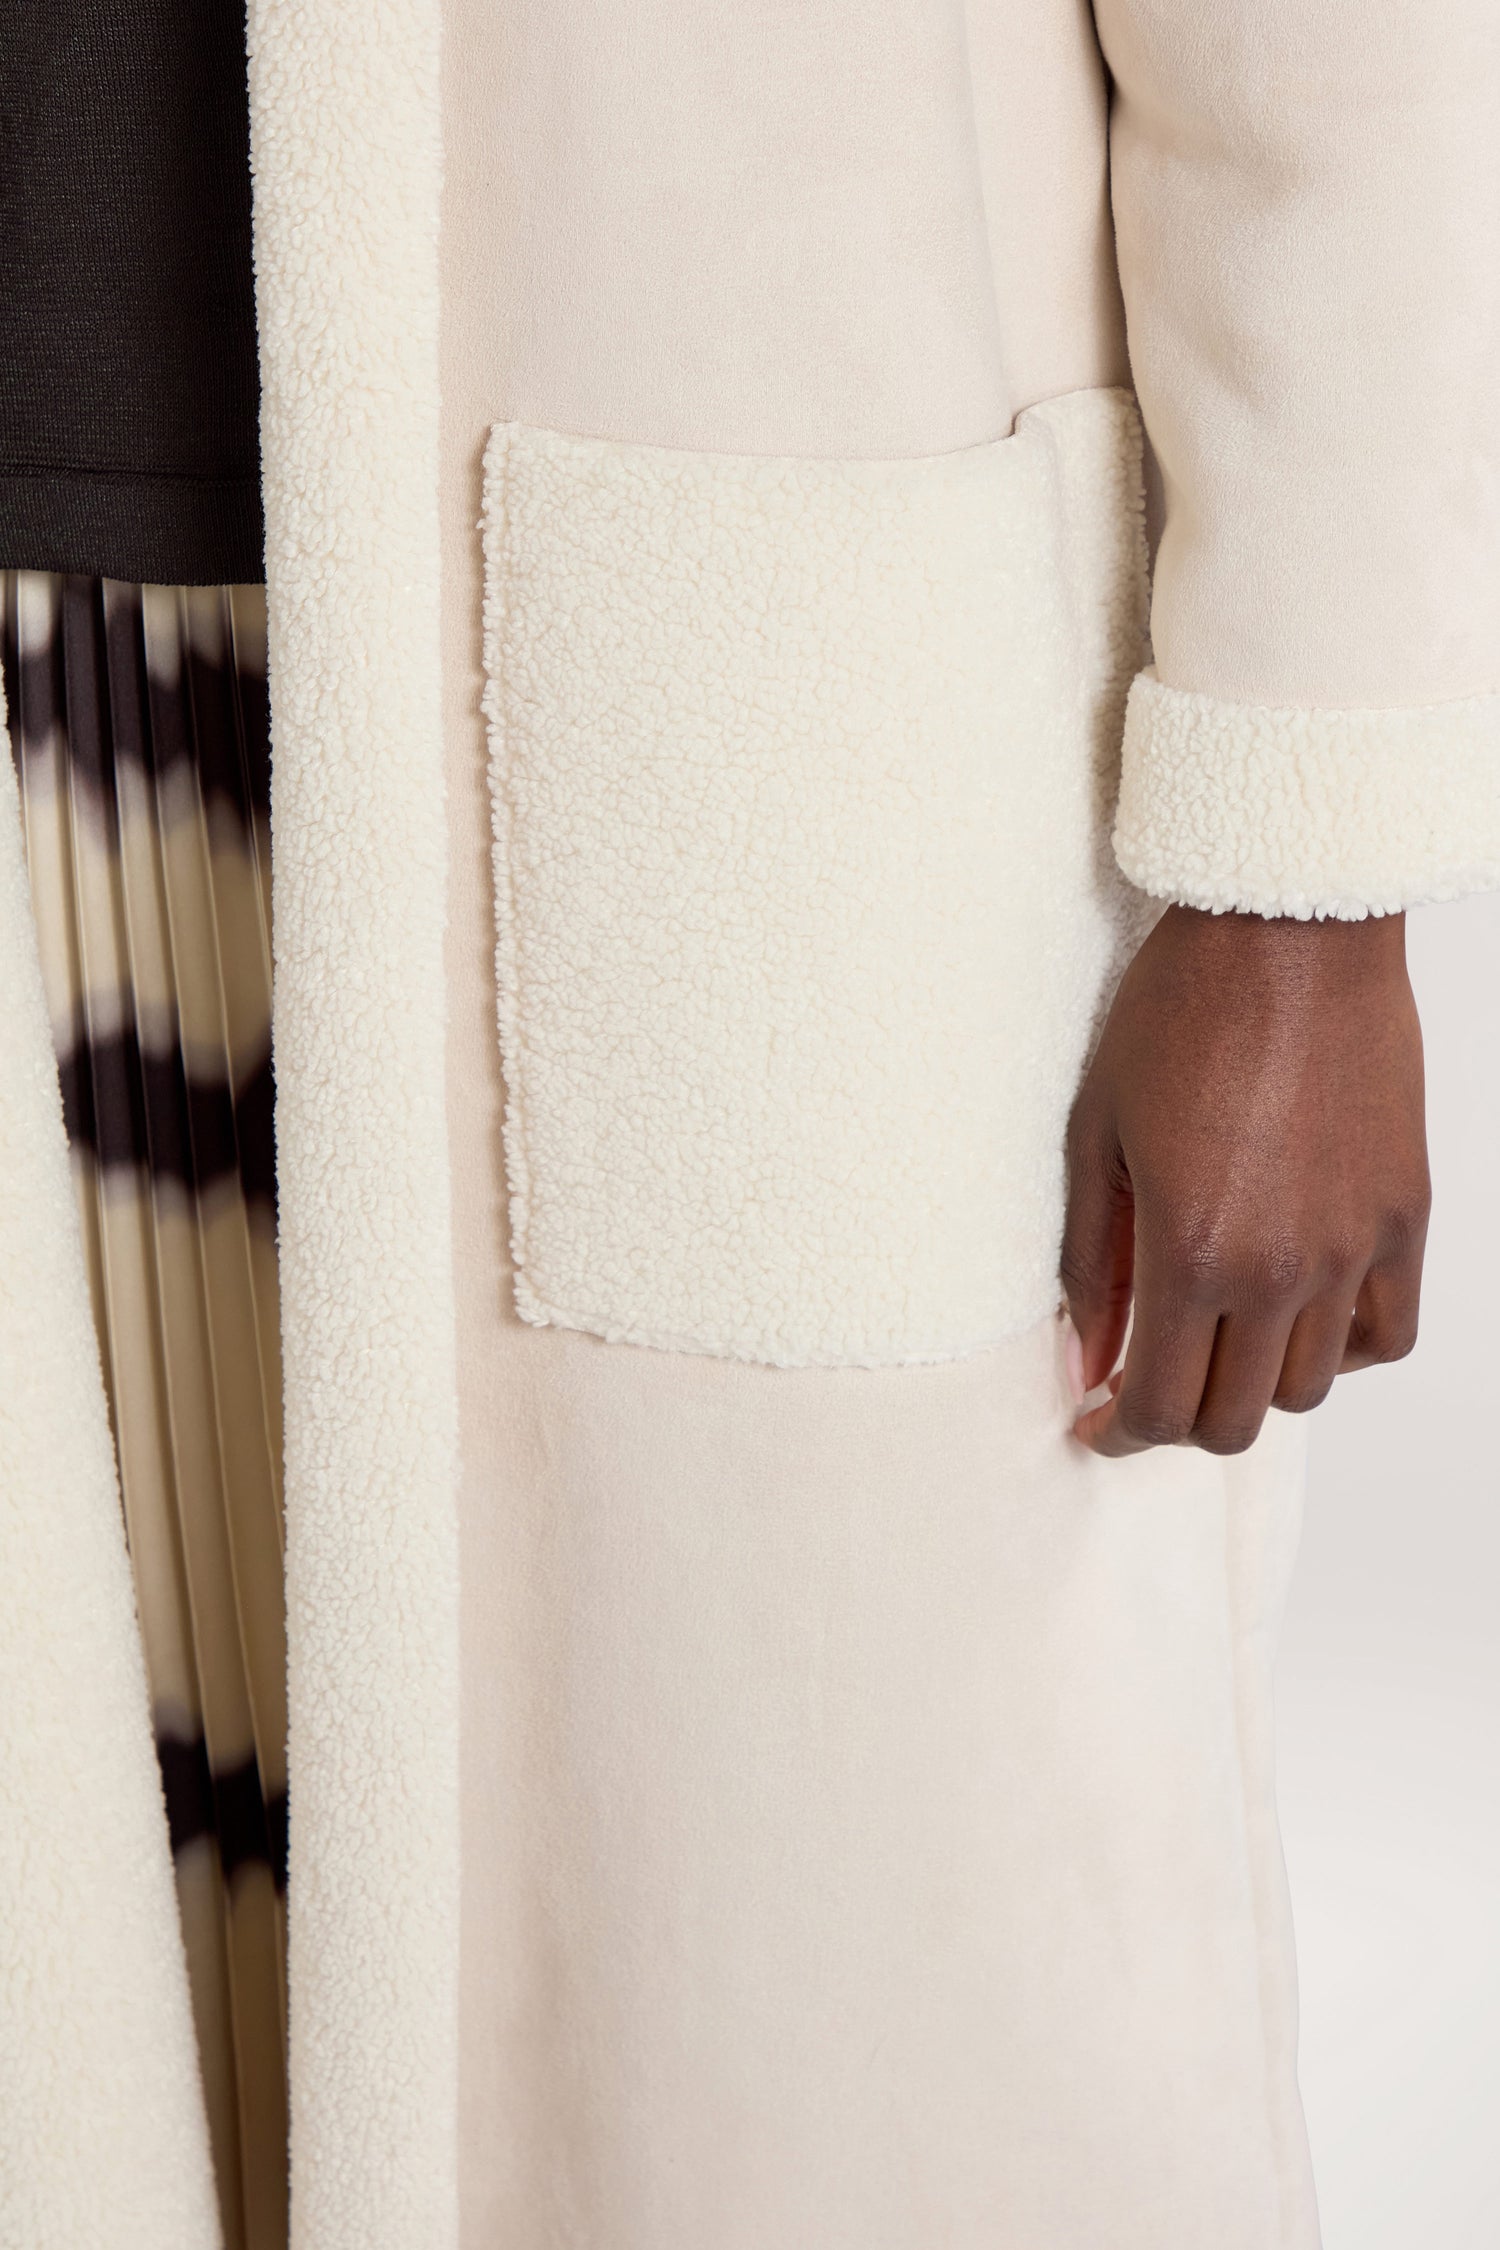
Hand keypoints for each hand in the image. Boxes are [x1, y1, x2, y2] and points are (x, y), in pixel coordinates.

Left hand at [1061, 904, 1428, 1456]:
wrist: (1288, 929)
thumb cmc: (1177, 1014)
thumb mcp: (1097, 1135)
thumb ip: (1091, 1260)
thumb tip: (1089, 1354)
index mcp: (1191, 1251)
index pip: (1160, 1407)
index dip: (1119, 1432)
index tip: (1096, 1420)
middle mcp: (1280, 1268)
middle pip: (1236, 1419)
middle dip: (1178, 1422)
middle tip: (1144, 1388)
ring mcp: (1353, 1246)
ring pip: (1310, 1388)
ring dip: (1252, 1385)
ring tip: (1214, 1340)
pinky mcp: (1404, 1213)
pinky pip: (1388, 1333)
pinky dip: (1343, 1352)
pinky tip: (1296, 1320)